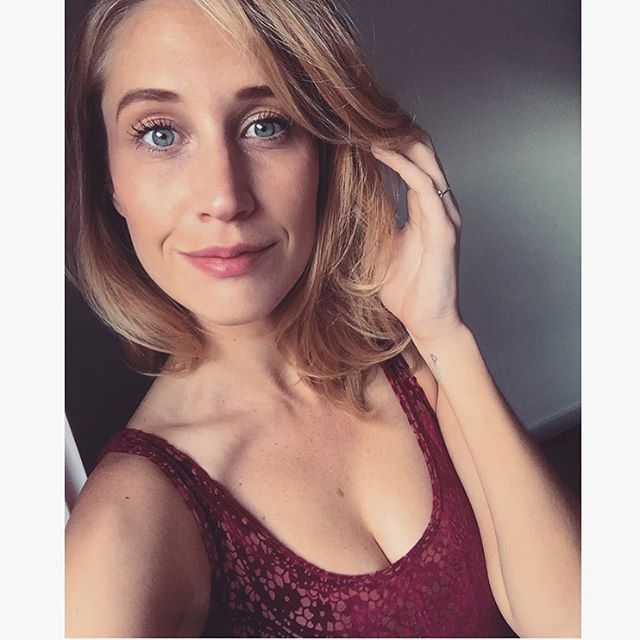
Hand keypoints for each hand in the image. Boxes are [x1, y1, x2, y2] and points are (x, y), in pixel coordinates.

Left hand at [371, 133, 464, 343]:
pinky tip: (379, 150)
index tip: (356, 123)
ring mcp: (444, 215)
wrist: (426, 323)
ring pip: (425, 160)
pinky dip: (402, 164)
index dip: (389, 138)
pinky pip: (424, 186)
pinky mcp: (444, 230)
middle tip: (358, 112)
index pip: (412, 159)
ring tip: (366, 122)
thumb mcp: (379, 250)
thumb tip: (342, 208)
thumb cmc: (404, 291)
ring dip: (396, 138)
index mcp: (425, 208)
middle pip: (422, 150)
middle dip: (393, 128)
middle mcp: (438, 205)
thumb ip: (371, 226)